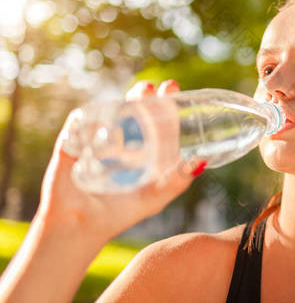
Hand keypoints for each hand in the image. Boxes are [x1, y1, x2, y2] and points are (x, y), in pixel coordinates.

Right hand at [36, 79, 205, 242]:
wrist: (82, 227)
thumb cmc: (122, 212)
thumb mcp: (156, 197)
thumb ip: (177, 181)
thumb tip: (201, 161)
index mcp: (142, 146)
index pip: (156, 117)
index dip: (165, 101)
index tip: (172, 87)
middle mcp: (121, 138)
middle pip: (133, 107)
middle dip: (143, 95)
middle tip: (150, 89)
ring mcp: (96, 138)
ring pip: (108, 111)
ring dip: (119, 102)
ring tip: (131, 101)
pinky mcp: (71, 143)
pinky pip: (78, 125)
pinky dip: (88, 120)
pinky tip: (101, 126)